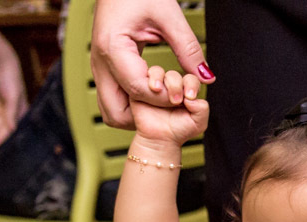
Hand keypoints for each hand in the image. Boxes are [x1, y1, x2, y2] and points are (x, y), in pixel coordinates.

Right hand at [91, 0, 213, 128]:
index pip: (138, 90)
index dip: (164, 98)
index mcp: (112, 48)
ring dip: (136, 115)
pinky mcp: (105, 68)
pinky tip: (153, 94)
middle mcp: (100, 62)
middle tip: (169, 107)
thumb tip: (206, 77)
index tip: (183, 95)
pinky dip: (132, 105)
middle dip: (144, 119)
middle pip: (116, 113)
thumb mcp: (169, 16)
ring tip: (162, 102)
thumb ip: (188, 49)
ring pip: (111, 110)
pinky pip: (114, 98)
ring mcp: (99, 67)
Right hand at [130, 68, 208, 144]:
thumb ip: (202, 109)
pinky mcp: (141, 88)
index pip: (191, 79)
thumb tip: (191, 98)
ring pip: (158, 72)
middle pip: (175, 74)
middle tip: (175, 101)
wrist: (159, 140)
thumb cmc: (179, 131)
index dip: (191, 84)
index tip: (190, 97)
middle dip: (176, 85)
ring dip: (161, 80)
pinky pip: (143, 76)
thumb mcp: (199, 123)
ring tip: (160, 92)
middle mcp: (171, 86)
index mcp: (186, 91)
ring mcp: (156, 87)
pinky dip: (149, 80)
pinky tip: (153, 89)